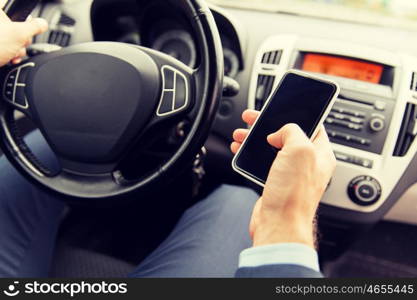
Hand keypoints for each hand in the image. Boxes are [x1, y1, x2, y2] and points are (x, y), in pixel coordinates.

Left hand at [0, 9, 47, 66]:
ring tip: (11, 53)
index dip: (26, 20)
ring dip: (17, 49)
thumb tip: (42, 24)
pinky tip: (9, 58)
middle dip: (21, 40)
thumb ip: (34, 27)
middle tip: (18, 44)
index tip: (29, 27)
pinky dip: (9, 54)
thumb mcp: (19, 34)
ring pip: (12, 38)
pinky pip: (5, 47)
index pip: (17, 10)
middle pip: (16, 26)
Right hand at [231, 109, 335, 248]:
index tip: (279, 108)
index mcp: (320, 153)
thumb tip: (280, 132)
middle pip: (286, 135)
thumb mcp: (299, 150)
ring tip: (240, 134)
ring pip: (271, 148)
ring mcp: (290, 173)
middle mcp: (306, 163)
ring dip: (254, 138)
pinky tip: (240, 150)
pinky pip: (262, 162)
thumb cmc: (293, 194)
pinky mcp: (275, 182)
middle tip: (252, 118)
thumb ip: (292, 131)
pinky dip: (250, 154)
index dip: (295, 114)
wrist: (278, 224)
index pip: (312, 125)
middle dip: (267, 125)